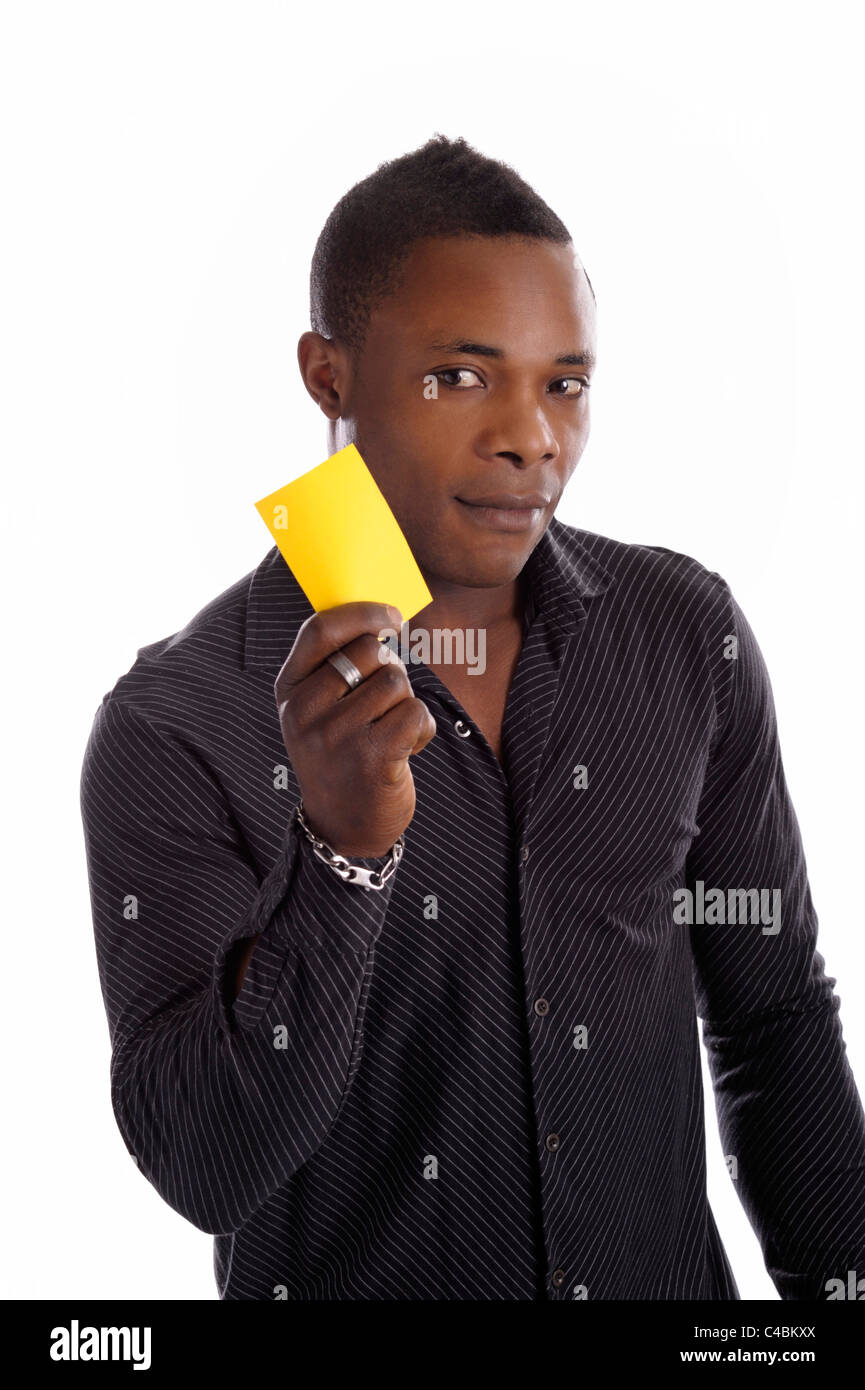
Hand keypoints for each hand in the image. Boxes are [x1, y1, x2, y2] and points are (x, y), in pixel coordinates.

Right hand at [274, 601, 435, 856]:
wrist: (343, 827)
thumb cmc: (341, 755)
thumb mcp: (320, 710)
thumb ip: (335, 665)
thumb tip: (379, 615)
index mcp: (289, 691)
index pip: (321, 630)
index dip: (361, 613)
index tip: (392, 615)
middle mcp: (305, 711)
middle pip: (369, 651)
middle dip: (390, 669)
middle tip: (386, 702)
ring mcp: (336, 736)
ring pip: (396, 681)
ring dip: (406, 704)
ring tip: (391, 732)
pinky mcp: (372, 757)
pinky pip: (415, 712)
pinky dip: (422, 728)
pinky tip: (406, 748)